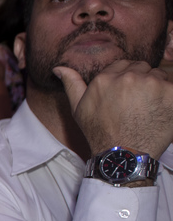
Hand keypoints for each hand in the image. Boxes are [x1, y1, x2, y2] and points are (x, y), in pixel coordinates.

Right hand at [55, 59, 172, 156]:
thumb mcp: (79, 109)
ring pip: (159, 76)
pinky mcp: (171, 93)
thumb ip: (72, 84)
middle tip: (137, 103)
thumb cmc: (100, 133)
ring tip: (148, 109)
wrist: (124, 155)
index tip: (127, 95)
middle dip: (141, 81)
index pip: (124, 65)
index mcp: (106, 78)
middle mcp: (129, 77)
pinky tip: (160, 111)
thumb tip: (59, 68)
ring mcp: (152, 84)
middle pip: (142, 68)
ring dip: (157, 88)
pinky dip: (169, 98)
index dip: (126, 79)